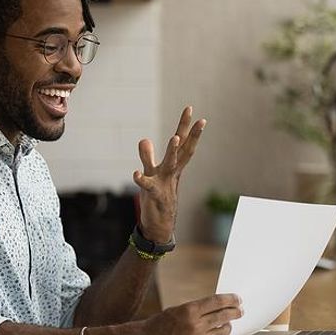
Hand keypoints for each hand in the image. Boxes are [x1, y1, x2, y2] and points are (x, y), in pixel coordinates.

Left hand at [133, 106, 205, 242]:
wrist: (159, 225)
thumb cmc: (157, 196)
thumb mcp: (152, 173)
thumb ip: (147, 156)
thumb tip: (144, 139)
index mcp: (173, 165)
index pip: (182, 143)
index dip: (186, 126)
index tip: (190, 109)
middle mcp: (172, 172)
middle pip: (184, 150)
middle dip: (191, 134)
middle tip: (200, 119)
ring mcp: (165, 183)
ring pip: (170, 165)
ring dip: (172, 152)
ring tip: (174, 139)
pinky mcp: (155, 195)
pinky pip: (148, 186)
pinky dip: (142, 179)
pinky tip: (135, 173)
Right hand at [136, 294, 241, 334]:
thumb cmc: (163, 323)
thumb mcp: (180, 309)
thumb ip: (199, 308)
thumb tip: (219, 306)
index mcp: (189, 311)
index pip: (217, 302)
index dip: (230, 299)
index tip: (237, 299)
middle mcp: (195, 326)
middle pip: (223, 316)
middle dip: (235, 312)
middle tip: (240, 310)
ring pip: (223, 332)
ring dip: (228, 326)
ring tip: (228, 323)